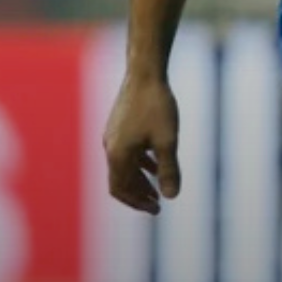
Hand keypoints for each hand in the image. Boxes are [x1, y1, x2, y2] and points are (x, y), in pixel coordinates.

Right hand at [103, 69, 180, 213]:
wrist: (145, 72)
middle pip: (120, 181)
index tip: (157, 209)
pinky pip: (125, 152)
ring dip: (139, 180)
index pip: (121, 190)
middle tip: (157, 205)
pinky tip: (154, 163)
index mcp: (118, 154)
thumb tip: (171, 196)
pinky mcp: (118, 125)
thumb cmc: (157, 105)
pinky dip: (138, 163)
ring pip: (123, 167)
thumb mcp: (168, 140)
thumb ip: (169, 170)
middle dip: (138, 195)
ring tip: (157, 189)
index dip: (138, 203)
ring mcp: (112, 136)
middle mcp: (110, 147)